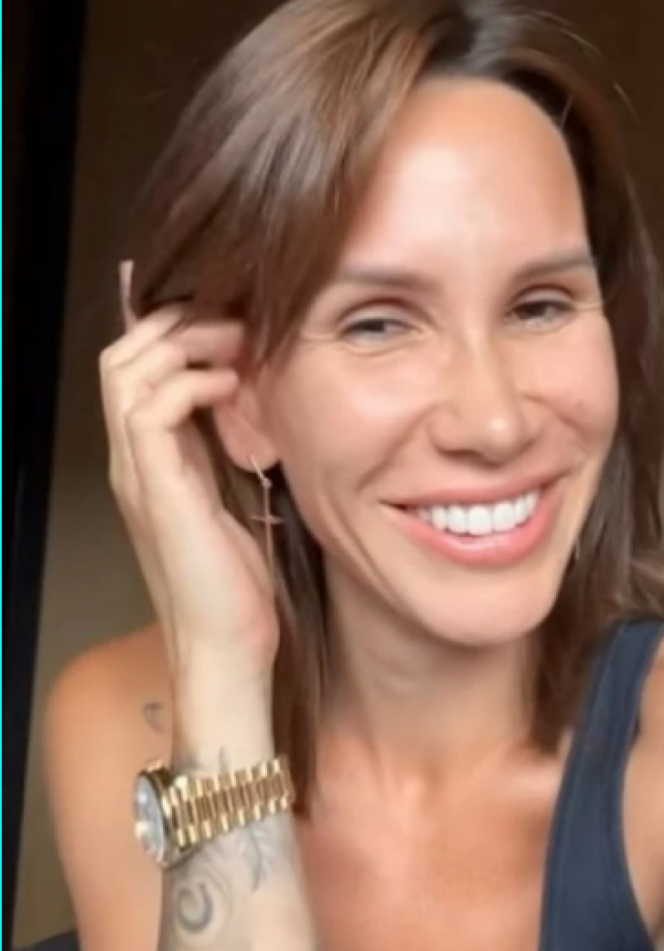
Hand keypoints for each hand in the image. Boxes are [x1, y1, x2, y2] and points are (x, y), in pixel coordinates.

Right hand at [100, 261, 279, 685]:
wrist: (228, 648)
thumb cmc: (238, 583)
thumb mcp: (238, 496)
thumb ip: (233, 447)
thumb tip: (257, 399)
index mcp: (150, 460)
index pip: (134, 370)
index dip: (163, 326)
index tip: (216, 302)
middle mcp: (133, 462)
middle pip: (119, 357)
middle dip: (173, 322)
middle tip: (231, 318)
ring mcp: (138, 475)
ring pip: (126, 372)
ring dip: (183, 342)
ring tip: (236, 341)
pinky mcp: (157, 490)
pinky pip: (151, 409)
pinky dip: (191, 381)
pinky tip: (234, 384)